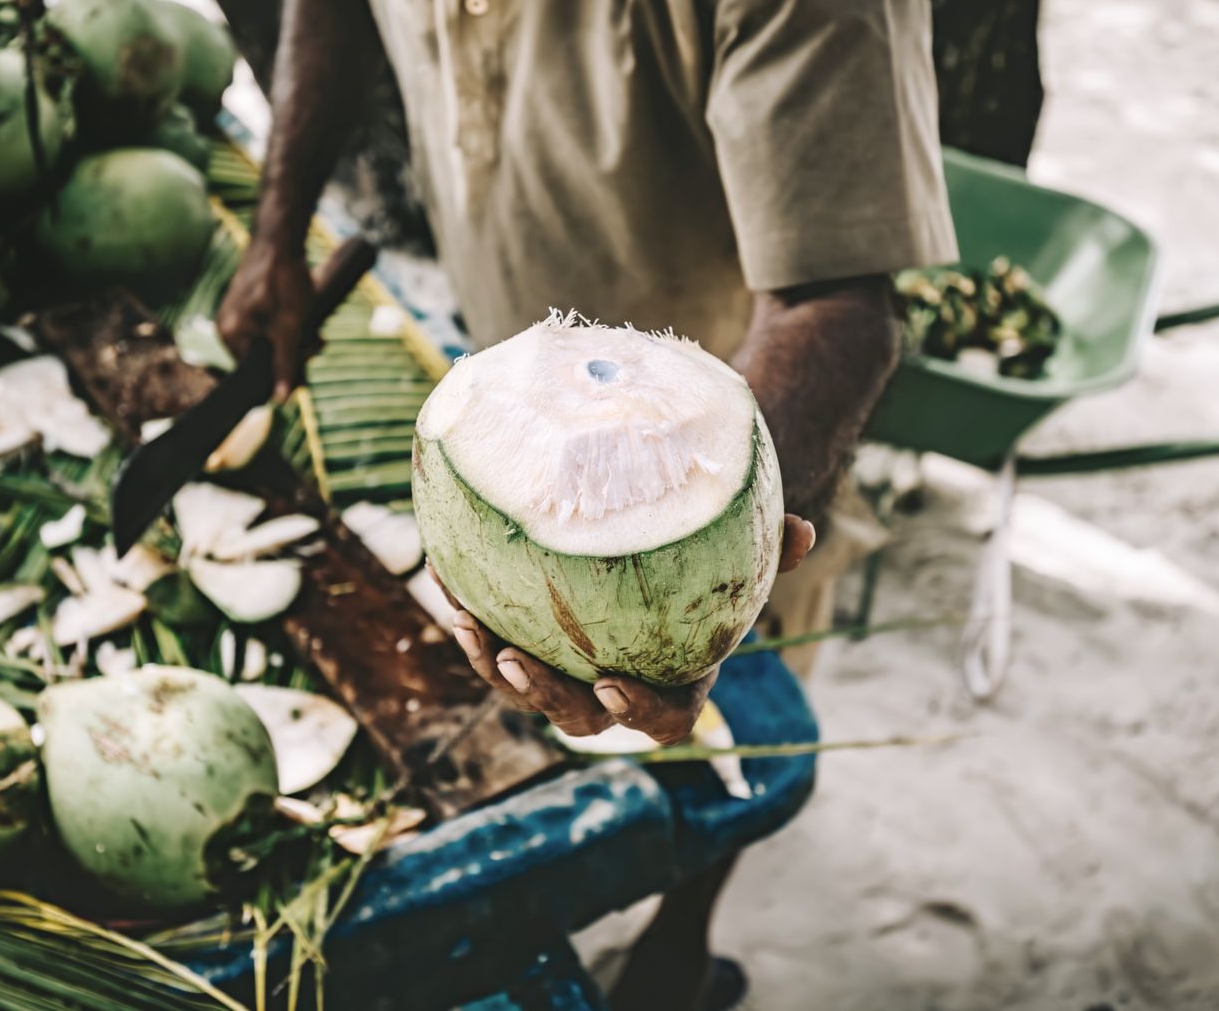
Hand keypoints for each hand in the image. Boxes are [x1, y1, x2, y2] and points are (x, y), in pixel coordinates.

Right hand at [216, 237, 314, 402]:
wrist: (281, 240)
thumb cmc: (284, 283)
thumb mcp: (289, 329)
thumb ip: (284, 364)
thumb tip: (279, 400)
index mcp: (229, 336)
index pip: (254, 374)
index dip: (283, 372)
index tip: (306, 359)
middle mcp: (226, 327)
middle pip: (264, 358)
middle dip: (293, 353)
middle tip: (316, 341)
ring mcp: (236, 314)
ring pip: (271, 341)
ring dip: (295, 339)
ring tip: (314, 328)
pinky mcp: (249, 302)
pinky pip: (269, 326)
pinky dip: (288, 325)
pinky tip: (304, 315)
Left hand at [436, 514, 814, 743]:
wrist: (668, 558)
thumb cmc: (708, 566)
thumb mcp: (740, 560)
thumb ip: (769, 553)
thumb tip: (807, 530)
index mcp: (674, 680)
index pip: (662, 722)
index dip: (636, 714)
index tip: (613, 684)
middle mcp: (616, 688)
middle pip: (576, 718)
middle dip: (543, 695)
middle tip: (515, 662)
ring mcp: (568, 672)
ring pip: (523, 689)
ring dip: (491, 664)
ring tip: (469, 625)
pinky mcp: (529, 644)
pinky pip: (494, 642)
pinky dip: (471, 614)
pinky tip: (445, 574)